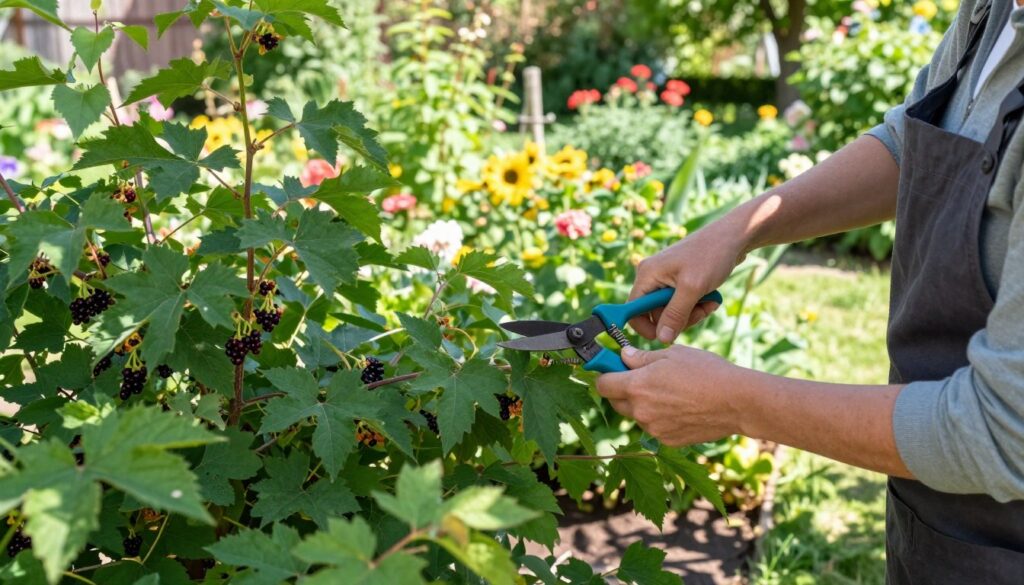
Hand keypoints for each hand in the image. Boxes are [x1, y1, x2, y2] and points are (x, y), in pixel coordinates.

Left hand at [595, 345, 744, 445]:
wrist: (736, 402)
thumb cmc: (706, 372)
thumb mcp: (672, 354)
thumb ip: (641, 357)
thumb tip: (623, 356)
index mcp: (637, 386)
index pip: (603, 385)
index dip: (605, 375)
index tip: (613, 369)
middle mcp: (640, 411)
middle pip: (616, 402)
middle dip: (622, 390)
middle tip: (642, 378)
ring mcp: (654, 428)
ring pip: (636, 415)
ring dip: (642, 404)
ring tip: (669, 392)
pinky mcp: (668, 440)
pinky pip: (654, 427)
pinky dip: (660, 418)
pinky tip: (680, 407)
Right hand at [629, 222, 747, 342]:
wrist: (733, 237)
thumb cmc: (711, 255)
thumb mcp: (692, 288)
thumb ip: (675, 314)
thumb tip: (662, 339)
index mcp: (647, 275)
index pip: (634, 310)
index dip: (646, 327)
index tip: (667, 336)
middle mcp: (652, 277)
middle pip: (656, 314)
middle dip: (679, 319)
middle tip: (700, 313)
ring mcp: (666, 279)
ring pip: (672, 311)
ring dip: (692, 313)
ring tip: (709, 303)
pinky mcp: (680, 281)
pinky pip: (683, 303)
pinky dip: (697, 306)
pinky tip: (711, 299)